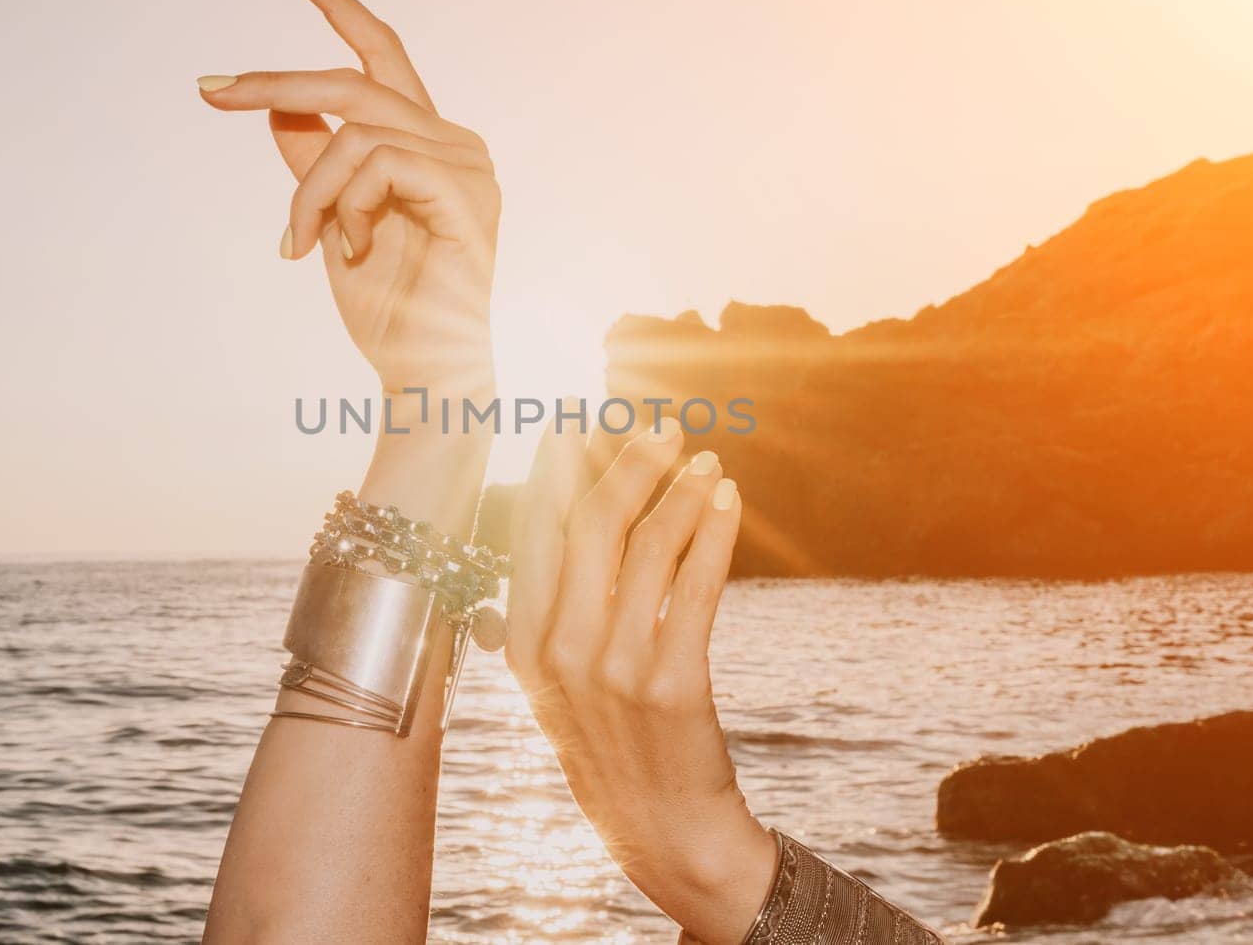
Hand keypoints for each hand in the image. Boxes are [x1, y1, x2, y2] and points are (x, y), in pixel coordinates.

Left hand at [198, 0, 498, 392]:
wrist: (423, 373)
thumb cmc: (386, 305)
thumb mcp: (331, 219)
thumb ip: (314, 158)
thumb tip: (275, 101)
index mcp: (429, 143)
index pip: (381, 58)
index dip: (338, 6)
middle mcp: (457, 143)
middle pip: (357, 81)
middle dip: (275, 80)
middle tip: (210, 90)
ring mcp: (468, 165)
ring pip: (355, 130)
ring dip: (310, 189)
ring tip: (302, 243)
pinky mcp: (466, 192)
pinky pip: (376, 163)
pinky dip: (343, 206)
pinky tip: (349, 250)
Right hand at [506, 423, 777, 944]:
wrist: (660, 832)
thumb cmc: (612, 744)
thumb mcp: (558, 680)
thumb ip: (555, 606)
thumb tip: (568, 518)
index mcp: (523, 644)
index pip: (533, 532)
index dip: (555, 469)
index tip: (574, 419)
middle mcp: (560, 651)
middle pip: (590, 526)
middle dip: (626, 463)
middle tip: (659, 428)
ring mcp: (615, 669)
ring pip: (648, 546)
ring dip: (680, 490)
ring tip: (705, 461)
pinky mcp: (674, 685)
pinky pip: (697, 585)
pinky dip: (715, 532)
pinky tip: (729, 502)